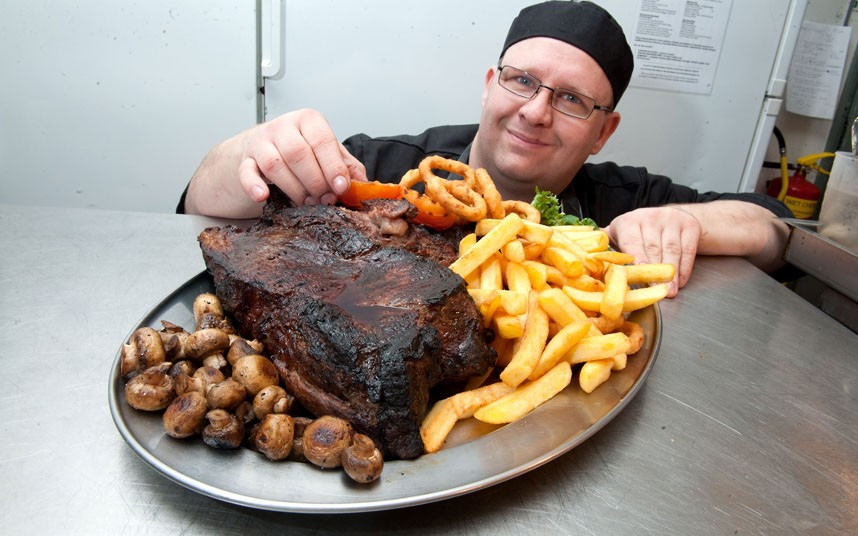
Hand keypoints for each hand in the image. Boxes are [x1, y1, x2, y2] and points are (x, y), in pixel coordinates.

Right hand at [186, 109, 366, 217]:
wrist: (259, 149)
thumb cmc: (298, 150)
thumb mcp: (325, 152)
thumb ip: (346, 166)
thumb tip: (364, 185)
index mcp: (308, 121)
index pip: (322, 140)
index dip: (333, 166)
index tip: (341, 187)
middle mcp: (283, 126)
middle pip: (299, 153)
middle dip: (315, 181)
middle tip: (325, 200)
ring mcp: (261, 142)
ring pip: (276, 165)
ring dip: (294, 188)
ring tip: (307, 202)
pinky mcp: (244, 160)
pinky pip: (246, 172)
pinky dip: (253, 185)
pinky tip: (262, 196)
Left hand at [605, 207, 701, 296]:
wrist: (668, 216)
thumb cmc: (638, 231)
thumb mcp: (620, 233)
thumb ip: (606, 245)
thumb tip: (587, 258)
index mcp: (629, 221)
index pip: (632, 242)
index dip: (636, 259)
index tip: (638, 274)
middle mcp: (650, 217)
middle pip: (653, 248)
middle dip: (654, 271)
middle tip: (655, 290)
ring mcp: (671, 220)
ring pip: (672, 250)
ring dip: (672, 273)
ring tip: (670, 291)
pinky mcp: (689, 226)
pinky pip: (687, 249)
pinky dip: (685, 267)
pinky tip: (681, 281)